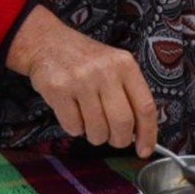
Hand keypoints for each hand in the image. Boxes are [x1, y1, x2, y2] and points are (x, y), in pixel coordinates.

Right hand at [6, 7, 157, 158]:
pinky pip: (74, 127)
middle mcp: (105, 71)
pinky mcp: (59, 90)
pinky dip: (74, 128)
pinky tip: (73, 112)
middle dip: (118, 140)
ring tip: (89, 121)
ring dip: (94, 135)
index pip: (145, 106)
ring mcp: (81, 80)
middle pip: (122, 123)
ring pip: (97, 130)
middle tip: (113, 138)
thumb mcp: (114, 66)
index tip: (144, 150)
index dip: (147, 134)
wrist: (46, 43)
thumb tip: (140, 133)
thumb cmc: (84, 60)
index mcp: (125, 65)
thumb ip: (129, 93)